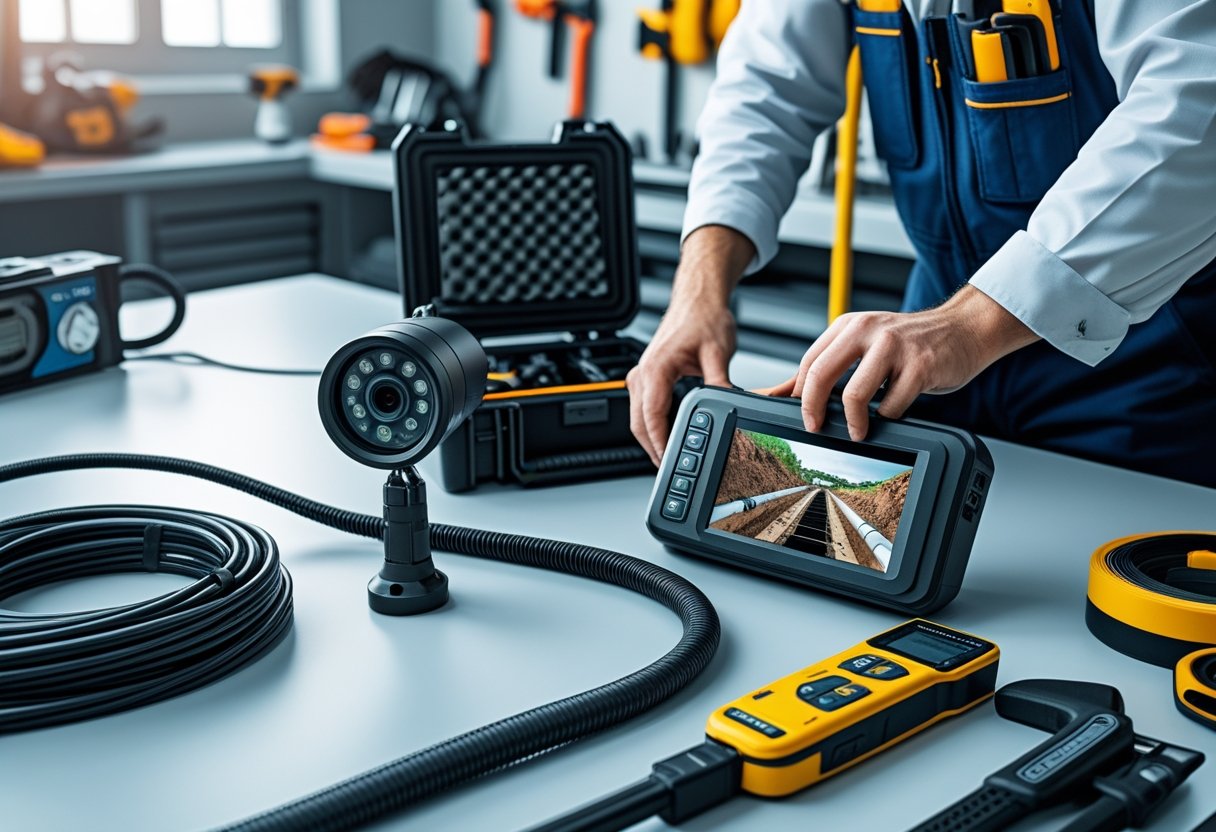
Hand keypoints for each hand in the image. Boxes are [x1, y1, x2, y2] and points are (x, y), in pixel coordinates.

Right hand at [627, 226, 752, 464]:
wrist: (697, 298)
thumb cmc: (703, 317)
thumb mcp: (718, 352)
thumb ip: (720, 384)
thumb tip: (728, 408)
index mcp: (655, 368)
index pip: (651, 416)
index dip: (660, 442)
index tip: (669, 460)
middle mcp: (642, 373)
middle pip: (638, 423)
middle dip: (653, 448)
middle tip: (672, 468)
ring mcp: (641, 375)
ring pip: (638, 418)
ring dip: (652, 438)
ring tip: (672, 456)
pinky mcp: (647, 376)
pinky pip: (643, 408)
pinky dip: (653, 424)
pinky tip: (670, 434)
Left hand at [773, 285, 1039, 439]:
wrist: (965, 328)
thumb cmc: (913, 343)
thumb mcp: (866, 344)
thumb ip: (830, 365)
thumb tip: (781, 392)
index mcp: (850, 325)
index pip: (810, 362)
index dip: (800, 394)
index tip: (804, 416)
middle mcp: (868, 330)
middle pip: (822, 374)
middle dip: (813, 408)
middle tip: (817, 428)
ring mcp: (894, 346)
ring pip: (854, 393)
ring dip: (853, 421)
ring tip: (859, 432)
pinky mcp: (920, 366)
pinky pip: (891, 405)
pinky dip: (888, 418)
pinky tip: (893, 414)